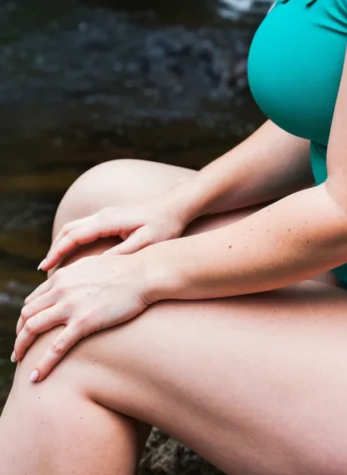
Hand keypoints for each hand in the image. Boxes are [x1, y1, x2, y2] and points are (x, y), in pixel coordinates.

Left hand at [13, 253, 151, 381]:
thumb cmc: (125, 270)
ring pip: (32, 329)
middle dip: (19, 334)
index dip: (25, 317)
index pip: (33, 299)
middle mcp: (61, 289)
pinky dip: (42, 364)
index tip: (25, 330)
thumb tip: (72, 285)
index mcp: (62, 276)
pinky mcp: (84, 322)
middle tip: (19, 349)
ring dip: (21, 347)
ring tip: (19, 361)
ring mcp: (71, 306)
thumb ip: (76, 275)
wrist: (144, 273)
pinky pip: (55, 348)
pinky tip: (35, 377)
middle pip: (27, 314)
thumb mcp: (92, 265)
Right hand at [38, 198, 190, 271]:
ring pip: (75, 227)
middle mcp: (103, 214)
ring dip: (62, 243)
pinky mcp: (111, 217)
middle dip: (55, 248)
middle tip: (43, 269)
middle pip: (69, 230)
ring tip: (53, 263)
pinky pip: (84, 227)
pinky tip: (72, 254)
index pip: (75, 236)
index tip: (45, 267)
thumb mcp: (145, 242)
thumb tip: (98, 266)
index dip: (58, 252)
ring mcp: (106, 214)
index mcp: (108, 220)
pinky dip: (73, 240)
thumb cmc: (164, 225)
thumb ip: (122, 253)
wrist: (176, 206)